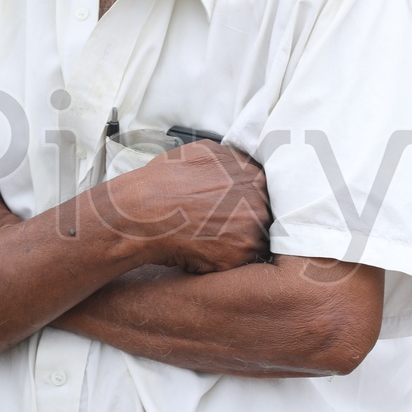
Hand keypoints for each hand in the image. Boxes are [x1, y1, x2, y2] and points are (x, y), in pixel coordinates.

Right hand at [106, 140, 270, 273]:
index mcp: (253, 175)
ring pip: (256, 238)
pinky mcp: (240, 254)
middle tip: (221, 222)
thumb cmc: (165, 182)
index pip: (268, 189)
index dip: (250, 199)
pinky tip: (204, 249)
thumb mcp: (203, 151)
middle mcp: (258, 200)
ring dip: (239, 240)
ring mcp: (252, 228)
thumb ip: (231, 159)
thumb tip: (241, 163)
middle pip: (265, 214)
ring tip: (210, 236)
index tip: (239, 204)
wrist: (143, 211)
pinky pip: (241, 260)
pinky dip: (226, 259)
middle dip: (247, 219)